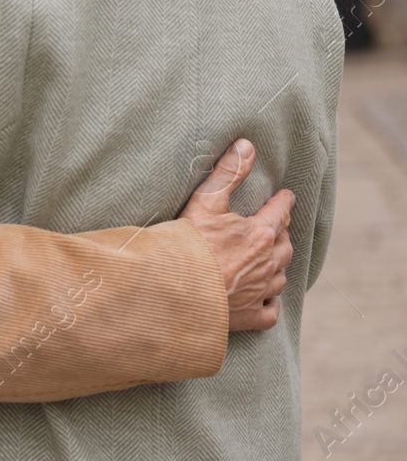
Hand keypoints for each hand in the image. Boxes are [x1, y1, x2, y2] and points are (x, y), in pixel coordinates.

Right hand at [180, 139, 295, 331]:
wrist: (173, 288)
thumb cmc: (187, 243)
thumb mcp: (206, 200)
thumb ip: (229, 172)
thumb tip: (247, 145)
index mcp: (259, 234)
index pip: (279, 213)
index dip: (283, 202)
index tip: (287, 195)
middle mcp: (267, 263)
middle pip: (285, 245)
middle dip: (283, 233)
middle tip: (279, 226)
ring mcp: (260, 291)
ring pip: (281, 276)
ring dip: (279, 264)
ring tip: (273, 258)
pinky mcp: (249, 316)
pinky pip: (270, 310)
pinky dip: (271, 302)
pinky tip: (267, 297)